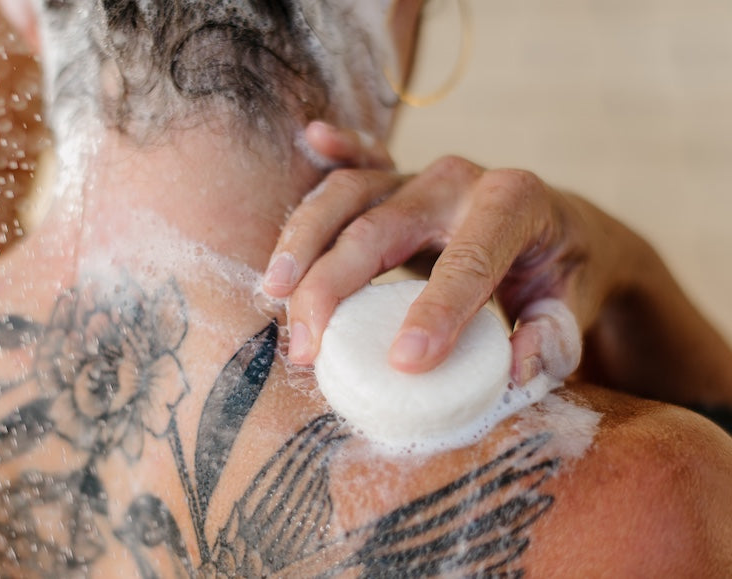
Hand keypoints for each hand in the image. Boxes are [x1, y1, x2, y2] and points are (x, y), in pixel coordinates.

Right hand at [265, 122, 622, 385]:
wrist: (563, 232)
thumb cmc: (565, 276)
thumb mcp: (573, 309)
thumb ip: (552, 338)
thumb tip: (515, 372)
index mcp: (514, 204)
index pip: (468, 259)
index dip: (436, 311)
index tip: (404, 363)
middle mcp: (460, 179)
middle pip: (381, 224)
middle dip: (333, 285)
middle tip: (306, 347)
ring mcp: (422, 175)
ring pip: (350, 194)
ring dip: (304, 242)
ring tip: (275, 293)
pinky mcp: (396, 179)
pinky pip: (359, 161)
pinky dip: (332, 151)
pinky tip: (311, 140)